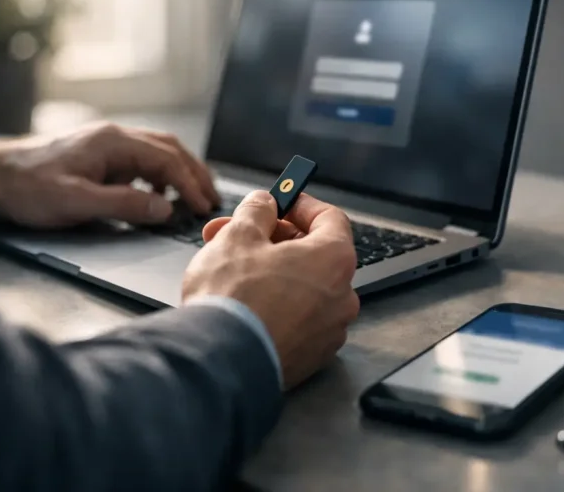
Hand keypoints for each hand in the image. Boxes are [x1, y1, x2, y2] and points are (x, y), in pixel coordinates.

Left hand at [0, 122, 219, 227]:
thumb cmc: (29, 187)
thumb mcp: (78, 202)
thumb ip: (125, 205)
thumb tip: (165, 208)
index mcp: (114, 142)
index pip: (168, 160)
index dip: (190, 184)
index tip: (204, 207)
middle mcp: (115, 137)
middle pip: (170, 149)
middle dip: (195, 173)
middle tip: (212, 198)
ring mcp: (107, 144)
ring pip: (157, 151)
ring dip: (180, 172)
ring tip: (194, 195)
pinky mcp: (99, 154)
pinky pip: (141, 160)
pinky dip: (160, 174)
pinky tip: (157, 194)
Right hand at [182, 190, 359, 388]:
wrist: (221, 363)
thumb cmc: (234, 298)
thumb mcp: (238, 235)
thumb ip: (257, 211)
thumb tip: (264, 203)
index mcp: (335, 259)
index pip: (330, 218)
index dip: (300, 205)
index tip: (278, 201)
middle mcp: (342, 296)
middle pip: (313, 253)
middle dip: (272, 238)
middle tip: (236, 232)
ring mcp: (330, 330)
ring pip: (302, 287)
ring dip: (270, 270)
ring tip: (228, 267)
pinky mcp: (311, 357)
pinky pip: (297, 318)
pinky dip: (276, 304)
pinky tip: (243, 302)